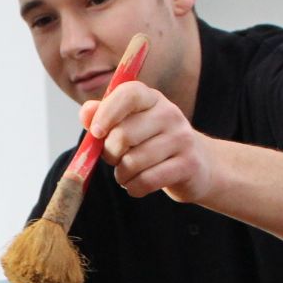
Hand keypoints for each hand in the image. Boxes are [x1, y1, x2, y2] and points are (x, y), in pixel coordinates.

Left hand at [81, 81, 216, 202]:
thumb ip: (104, 116)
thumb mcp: (129, 124)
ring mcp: (181, 138)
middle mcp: (169, 113)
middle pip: (123, 135)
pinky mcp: (188, 164)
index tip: (95, 132)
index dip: (107, 112)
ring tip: (126, 174)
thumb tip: (86, 114)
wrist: (197, 164)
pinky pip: (147, 180)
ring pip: (133, 162)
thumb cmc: (152, 142)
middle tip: (114, 159)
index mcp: (151, 98)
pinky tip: (135, 185)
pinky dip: (133, 188)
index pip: (128, 94)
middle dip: (110, 154)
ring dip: (121, 175)